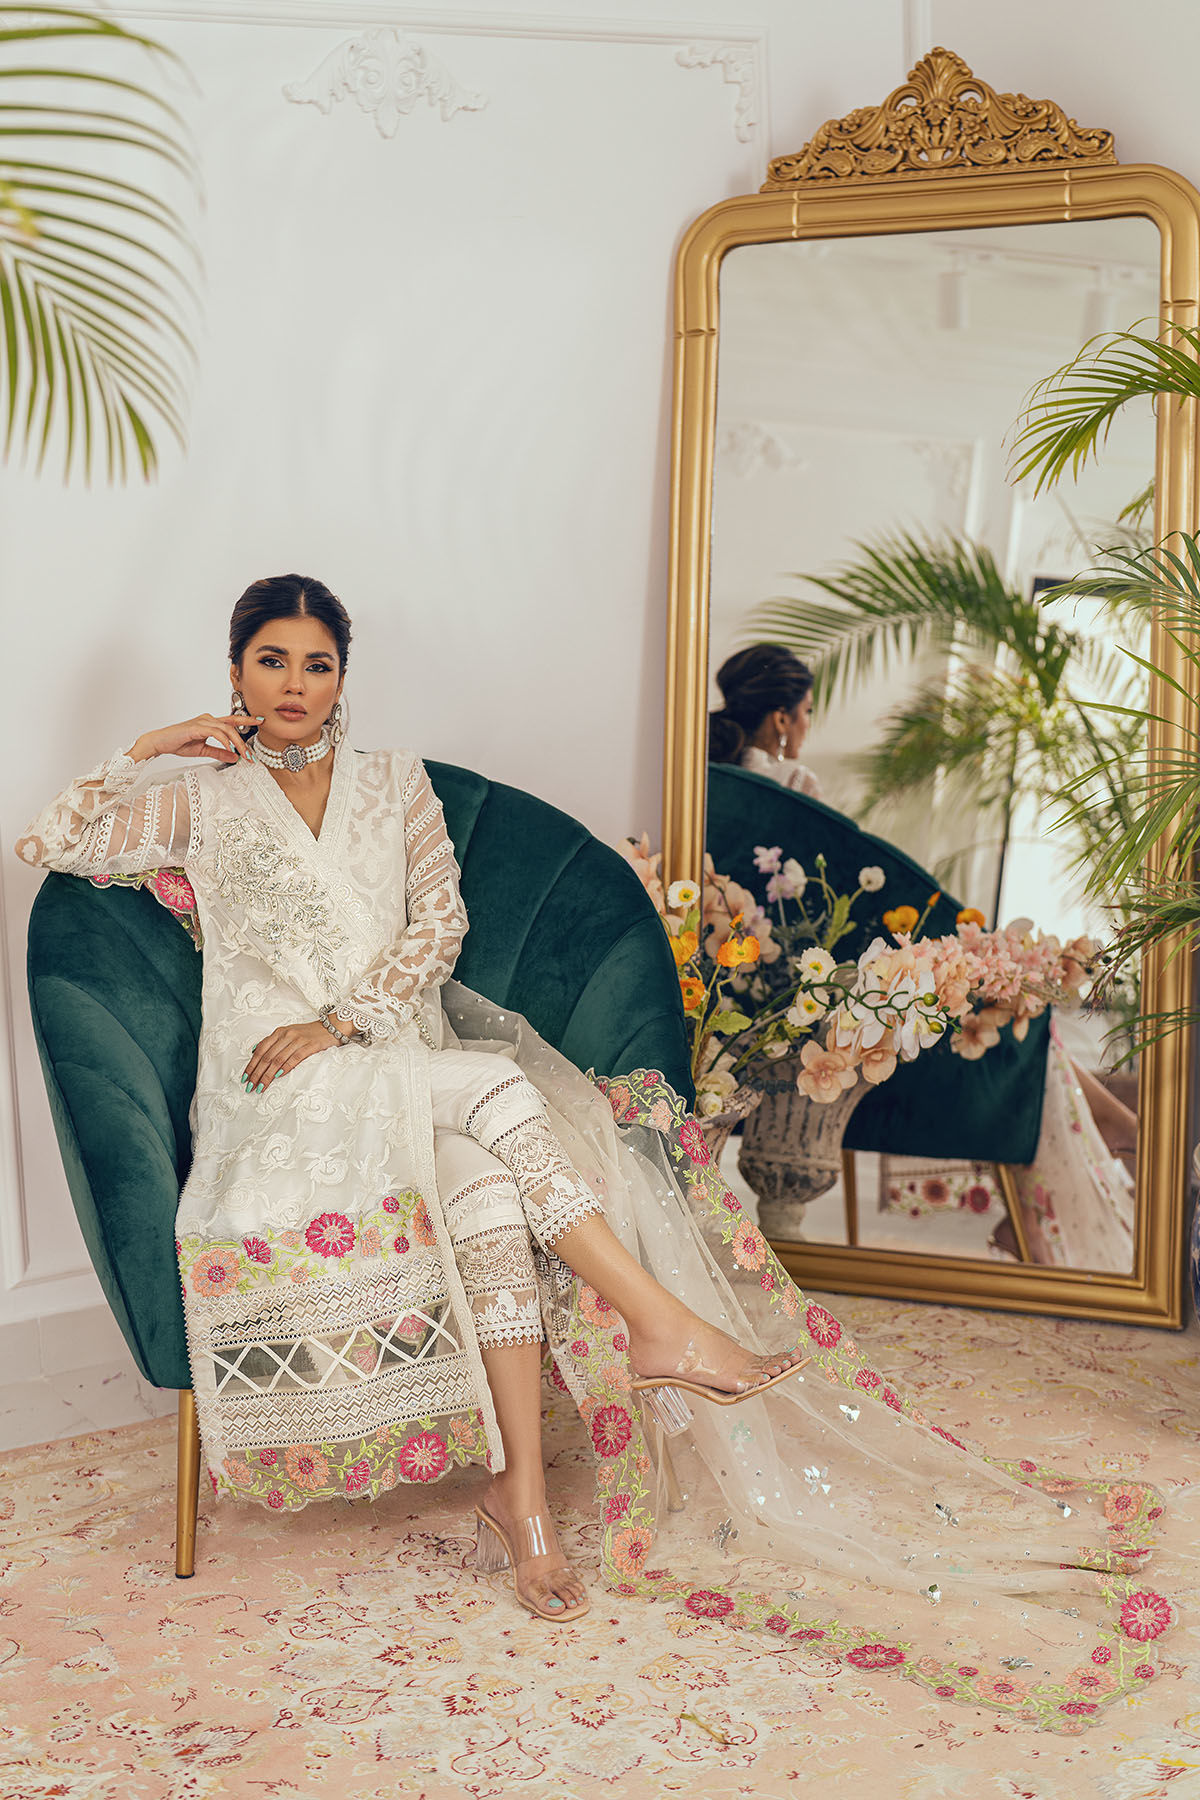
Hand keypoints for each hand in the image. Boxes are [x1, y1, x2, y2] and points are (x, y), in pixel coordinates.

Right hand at [130, 712, 264, 765]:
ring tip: (243, 755)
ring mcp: (203, 722)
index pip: (232, 720)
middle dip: (245, 739)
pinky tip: (230, 748)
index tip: (261, 721)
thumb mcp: (203, 750)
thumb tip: (235, 757)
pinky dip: (225, 741)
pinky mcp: (197, 727)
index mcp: (210, 723)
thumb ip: (220, 752)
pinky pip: (216, 732)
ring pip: (227, 729)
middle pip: (233, 724)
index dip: (247, 720)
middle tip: (252, 754)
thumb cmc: (179, 743)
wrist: (160, 743)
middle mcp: (208, 719)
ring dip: (237, 743)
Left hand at [242, 1020, 339, 1091]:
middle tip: (250, 1086)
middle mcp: (287, 1035)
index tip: (245, 1077)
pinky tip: (278, 1077)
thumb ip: (273, 1041)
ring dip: (267, 1075)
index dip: (252, 1064)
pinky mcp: (310, 1046)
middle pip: (267, 1057)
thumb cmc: (309, 1033)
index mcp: (279, 1032)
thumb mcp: (289, 1033)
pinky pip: (294, 1058)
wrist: (332, 1026)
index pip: (261, 1050)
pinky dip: (285, 1068)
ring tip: (261, 1086)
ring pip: (278, 1060)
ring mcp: (298, 1040)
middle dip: (257, 1073)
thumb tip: (255, 1051)